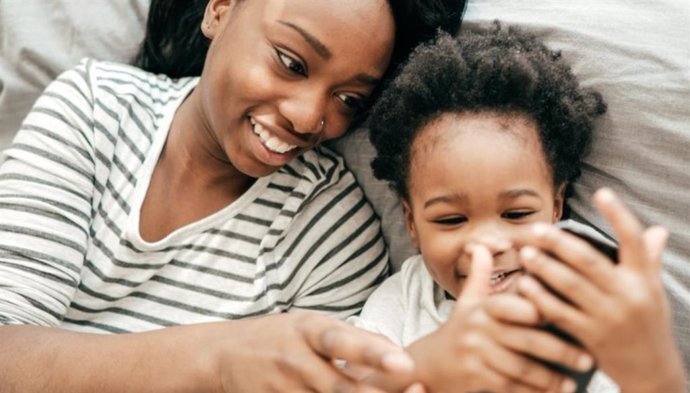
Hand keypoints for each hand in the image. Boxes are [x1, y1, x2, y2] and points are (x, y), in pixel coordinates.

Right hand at [212, 312, 415, 392]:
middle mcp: (295, 360)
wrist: (223, 354)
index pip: (343, 341)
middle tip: (415, 392)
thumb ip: (352, 337)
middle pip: (341, 388)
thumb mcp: (311, 325)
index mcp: (308, 330)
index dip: (373, 352)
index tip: (404, 364)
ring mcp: (281, 388)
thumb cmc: (280, 337)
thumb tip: (396, 351)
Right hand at [406, 245, 590, 392]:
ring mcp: (476, 355)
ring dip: (550, 378)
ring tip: (573, 382)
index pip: (514, 306)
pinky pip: (510, 386)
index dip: (541, 310)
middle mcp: (478, 329)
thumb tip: (481, 245)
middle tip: (587, 357)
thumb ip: (479, 274)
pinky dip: (532, 392)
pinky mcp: (475, 377)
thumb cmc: (458, 330)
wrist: (430, 364)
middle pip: (525, 340)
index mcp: (482, 308)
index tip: (569, 314)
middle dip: (559, 350)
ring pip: (521, 368)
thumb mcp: (466, 301)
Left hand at [516, 188, 685, 391]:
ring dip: (544, 267)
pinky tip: (524, 284)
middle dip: (559, 243)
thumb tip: (658, 230)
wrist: (652, 371)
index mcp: (643, 279)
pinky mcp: (591, 336)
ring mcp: (608, 316)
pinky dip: (540, 298)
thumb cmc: (649, 324)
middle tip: (535, 229)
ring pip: (570, 286)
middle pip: (589, 261)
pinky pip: (560, 313)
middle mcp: (627, 295)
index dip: (618, 214)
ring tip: (525, 253)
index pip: (633, 240)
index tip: (602, 192)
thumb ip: (649, 259)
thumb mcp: (654, 291)